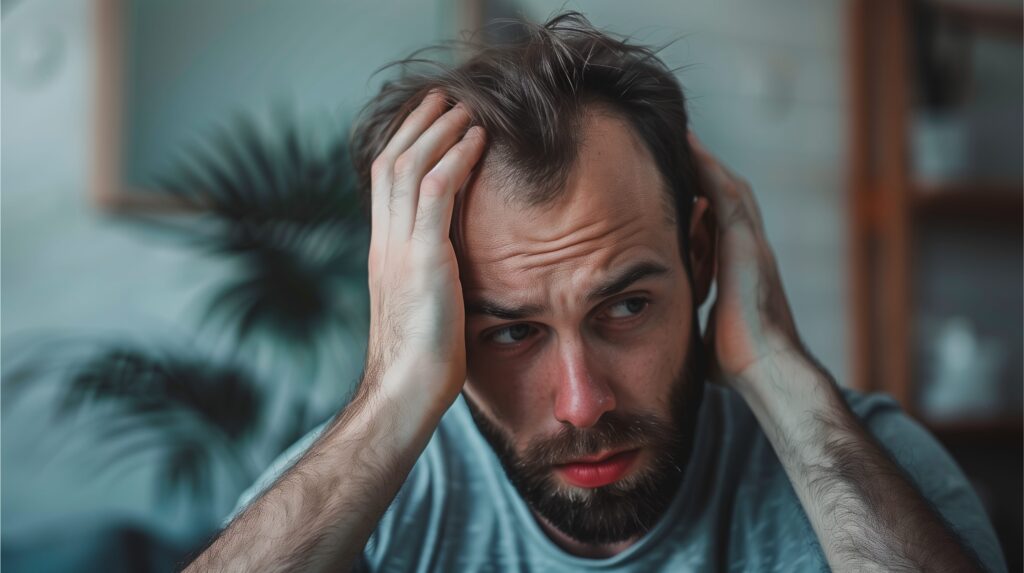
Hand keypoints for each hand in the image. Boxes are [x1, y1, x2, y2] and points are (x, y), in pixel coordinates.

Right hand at [365, 92, 485, 415]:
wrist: (405, 391)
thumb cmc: (421, 361)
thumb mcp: (422, 307)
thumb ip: (429, 277)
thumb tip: (452, 267)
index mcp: (383, 253)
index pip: (384, 183)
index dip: (405, 146)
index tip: (428, 122)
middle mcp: (384, 242)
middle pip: (391, 163)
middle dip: (417, 125)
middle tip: (442, 98)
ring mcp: (399, 248)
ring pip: (410, 168)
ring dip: (438, 132)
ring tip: (463, 108)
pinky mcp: (423, 259)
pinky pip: (437, 193)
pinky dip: (456, 159)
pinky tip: (477, 140)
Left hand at [689, 133, 803, 389]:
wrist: (766, 370)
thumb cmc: (739, 363)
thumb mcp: (707, 331)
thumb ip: (695, 319)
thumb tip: (670, 330)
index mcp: (743, 271)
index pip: (724, 225)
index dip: (707, 202)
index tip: (687, 187)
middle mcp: (751, 251)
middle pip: (730, 199)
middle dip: (709, 173)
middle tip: (685, 148)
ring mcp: (751, 245)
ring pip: (730, 189)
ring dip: (707, 163)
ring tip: (685, 138)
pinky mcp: (745, 244)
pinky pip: (726, 194)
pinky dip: (709, 169)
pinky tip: (691, 147)